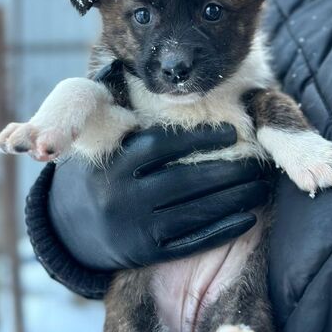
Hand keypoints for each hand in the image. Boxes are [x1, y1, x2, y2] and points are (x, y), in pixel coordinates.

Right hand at [50, 124, 269, 267]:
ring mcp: (133, 228)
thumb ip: (120, 112)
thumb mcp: (101, 142)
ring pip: (193, 212)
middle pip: (185, 180)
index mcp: (113, 162)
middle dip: (228, 171)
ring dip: (233, 199)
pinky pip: (189, 243)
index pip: (162, 145)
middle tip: (256, 163)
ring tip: (260, 187)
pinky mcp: (144, 253)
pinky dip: (221, 231)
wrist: (70, 226)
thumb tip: (152, 78)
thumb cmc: (101, 172)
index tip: (231, 132)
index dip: (200, 137)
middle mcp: (122, 195)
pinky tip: (248, 219)